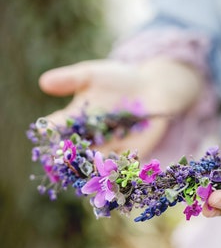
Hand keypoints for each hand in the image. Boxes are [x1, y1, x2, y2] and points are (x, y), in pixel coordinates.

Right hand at [39, 58, 201, 156]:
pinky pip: (116, 163)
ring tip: (82, 170)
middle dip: (67, 155)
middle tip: (60, 160)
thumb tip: (43, 82)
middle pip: (72, 148)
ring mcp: (106, 146)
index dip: (50, 130)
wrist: (151, 87)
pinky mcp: (126, 153)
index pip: (57, 126)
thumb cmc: (119, 78)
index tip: (46, 132)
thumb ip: (70, 79)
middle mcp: (88, 135)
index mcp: (75, 118)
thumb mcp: (93, 75)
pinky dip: (112, 168)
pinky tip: (108, 172)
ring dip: (87, 166)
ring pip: (92, 160)